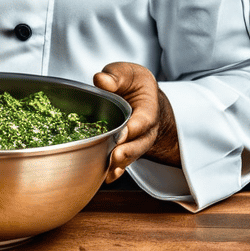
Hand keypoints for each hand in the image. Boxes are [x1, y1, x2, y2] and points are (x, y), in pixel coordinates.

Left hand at [92, 61, 180, 182]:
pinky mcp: (125, 148)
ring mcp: (136, 141)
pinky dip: (115, 170)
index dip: (134, 128)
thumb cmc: (132, 83)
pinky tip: (106, 177)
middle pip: (141, 143)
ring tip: (109, 170)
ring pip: (132, 155)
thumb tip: (101, 80)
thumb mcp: (128, 73)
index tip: (123, 133)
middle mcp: (146, 129)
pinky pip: (123, 162)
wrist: (138, 95)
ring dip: (121, 164)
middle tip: (116, 157)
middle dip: (129, 152)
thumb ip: (116, 76)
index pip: (144, 120)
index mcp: (149, 108)